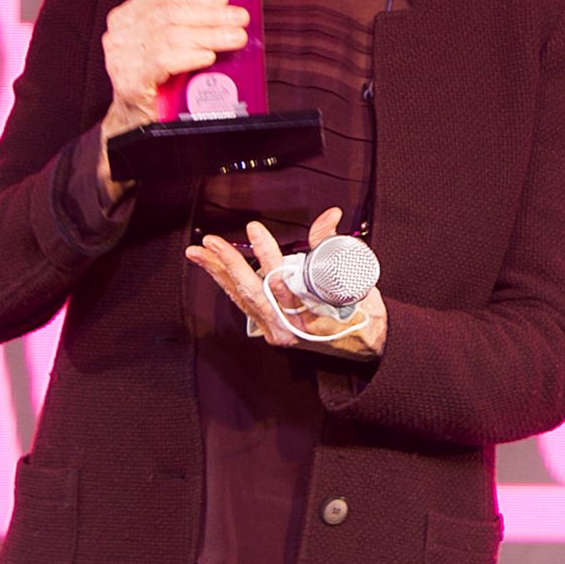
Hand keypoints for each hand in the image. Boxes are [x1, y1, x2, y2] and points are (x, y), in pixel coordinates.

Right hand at [94, 0, 248, 198]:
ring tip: (234, 37)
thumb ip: (185, 26)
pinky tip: (209, 56)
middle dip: (210, 15)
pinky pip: (163, 61)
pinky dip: (190, 56)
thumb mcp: (166, 46)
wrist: (135, 124)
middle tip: (239, 18)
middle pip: (170, 15)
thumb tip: (224, 11)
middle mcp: (118, 36)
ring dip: (209, 35)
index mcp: (125, 18)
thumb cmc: (155, 83)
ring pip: (170, 36)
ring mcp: (121, 59)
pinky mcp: (129, 83)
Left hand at [184, 209, 386, 359]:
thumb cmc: (361, 316)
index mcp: (308, 318)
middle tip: (210, 242)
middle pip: (251, 293)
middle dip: (228, 264)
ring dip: (218, 273)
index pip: (281, 283)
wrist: (366, 348)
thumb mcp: (353, 282)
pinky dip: (228, 284)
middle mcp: (287, 328)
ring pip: (241, 299)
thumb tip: (329, 215)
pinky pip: (244, 305)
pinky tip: (215, 269)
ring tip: (198, 252)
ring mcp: (276, 330)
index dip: (266, 254)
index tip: (254, 229)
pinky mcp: (271, 329)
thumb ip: (332, 247)